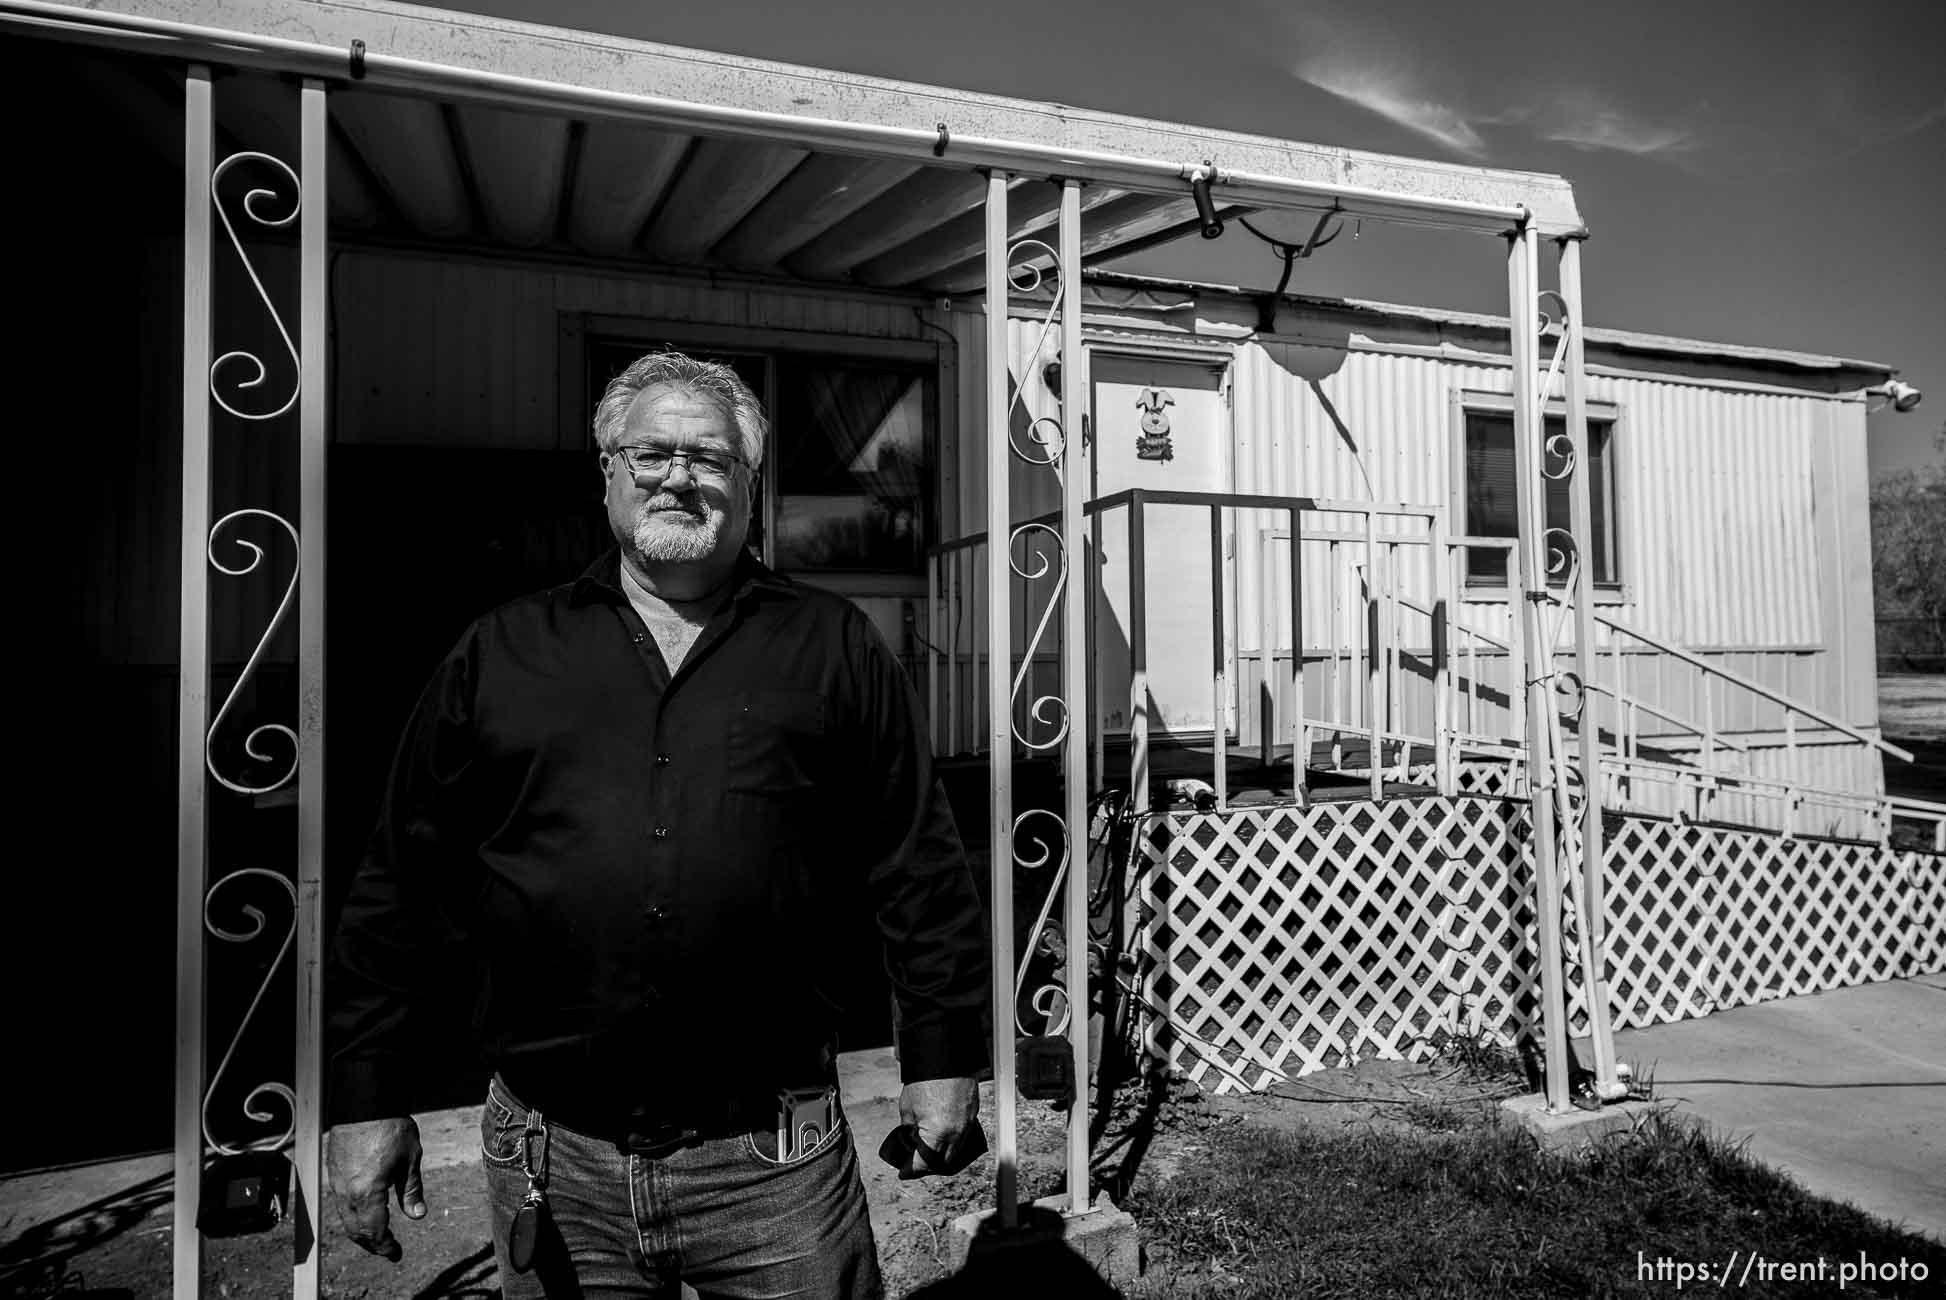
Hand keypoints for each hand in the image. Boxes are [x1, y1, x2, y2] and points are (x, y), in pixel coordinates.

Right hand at [327, 1116, 425, 1260]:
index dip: (385, 1246)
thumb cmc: (391, 1128)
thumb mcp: (410, 1160)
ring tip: (378, 1236)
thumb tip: (417, 1215)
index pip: (375, 1231)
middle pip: (357, 1231)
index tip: (395, 1254)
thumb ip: (411, 1190)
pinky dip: (353, 1216)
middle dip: (373, 1244)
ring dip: (361, 1232)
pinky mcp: (333, 1173)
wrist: (364, 1103)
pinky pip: (341, 1204)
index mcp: (368, 1193)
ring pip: (347, 1219)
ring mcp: (337, 1184)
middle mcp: (348, 1193)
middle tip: (388, 1249)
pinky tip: (365, 1214)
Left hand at [892, 1076, 980, 1176]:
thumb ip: (909, 1129)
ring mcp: (967, 1125)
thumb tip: (910, 1140)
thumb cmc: (925, 1081)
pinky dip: (952, 1140)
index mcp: (937, 1134)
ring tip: (928, 1150)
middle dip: (928, 1166)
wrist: (946, 1058)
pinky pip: (963, 1136)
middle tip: (915, 1163)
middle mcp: (956, 1134)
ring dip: (942, 1154)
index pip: (924, 1163)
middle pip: (943, 1162)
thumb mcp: (907, 1108)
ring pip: (956, 1151)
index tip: (904, 1173)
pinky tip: (942, 1135)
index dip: (911, 1170)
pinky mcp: (973, 1115)